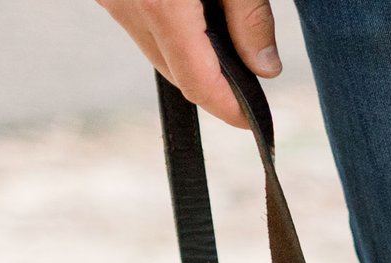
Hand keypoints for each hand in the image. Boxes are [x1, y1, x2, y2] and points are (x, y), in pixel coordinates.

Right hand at [93, 0, 281, 129]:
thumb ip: (250, 18)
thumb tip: (265, 69)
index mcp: (160, 4)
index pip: (197, 82)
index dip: (228, 109)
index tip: (251, 123)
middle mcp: (125, 3)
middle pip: (174, 71)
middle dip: (212, 89)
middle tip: (248, 91)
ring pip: (152, 47)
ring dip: (187, 58)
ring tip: (227, 51)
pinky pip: (139, 22)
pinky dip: (167, 30)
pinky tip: (194, 20)